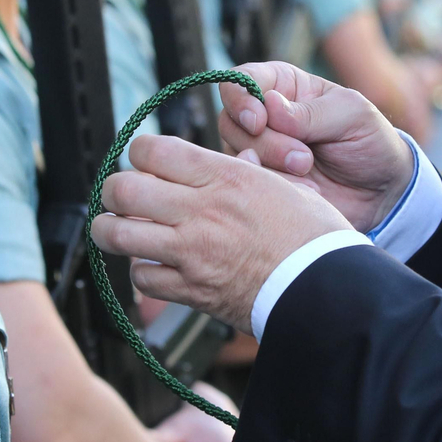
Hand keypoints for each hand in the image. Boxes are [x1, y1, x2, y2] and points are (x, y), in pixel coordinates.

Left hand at [91, 134, 351, 332]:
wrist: (328, 291)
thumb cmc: (316, 238)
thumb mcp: (288, 186)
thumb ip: (251, 170)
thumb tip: (238, 156)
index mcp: (226, 176)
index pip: (153, 150)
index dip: (140, 153)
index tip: (144, 162)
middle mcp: (201, 211)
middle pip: (122, 189)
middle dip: (114, 191)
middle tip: (121, 197)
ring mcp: (191, 253)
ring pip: (118, 234)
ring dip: (112, 231)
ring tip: (119, 230)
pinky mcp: (191, 290)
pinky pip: (142, 277)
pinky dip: (142, 272)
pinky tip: (155, 267)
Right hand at [219, 62, 415, 232]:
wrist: (381, 191)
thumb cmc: (370, 140)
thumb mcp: (352, 114)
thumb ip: (311, 112)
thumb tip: (269, 105)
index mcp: (283, 86)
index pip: (240, 80)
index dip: (241, 99)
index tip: (259, 121)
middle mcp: (264, 116)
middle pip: (232, 121)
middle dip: (266, 142)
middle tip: (304, 158)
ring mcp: (261, 150)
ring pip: (237, 154)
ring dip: (271, 166)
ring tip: (308, 171)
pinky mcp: (264, 182)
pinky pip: (250, 184)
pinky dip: (275, 187)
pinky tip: (305, 189)